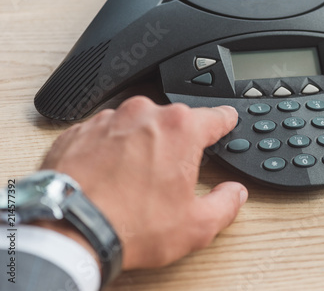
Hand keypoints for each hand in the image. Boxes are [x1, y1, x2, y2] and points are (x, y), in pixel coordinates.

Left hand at [39, 96, 247, 269]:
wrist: (68, 229)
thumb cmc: (129, 224)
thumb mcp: (195, 225)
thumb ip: (225, 204)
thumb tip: (234, 194)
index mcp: (180, 130)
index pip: (215, 116)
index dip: (225, 121)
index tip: (226, 121)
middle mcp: (144, 114)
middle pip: (175, 122)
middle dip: (178, 142)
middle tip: (172, 175)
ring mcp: (110, 119)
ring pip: (139, 126)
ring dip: (143, 145)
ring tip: (136, 181)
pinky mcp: (81, 130)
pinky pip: (108, 134)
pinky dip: (113, 149)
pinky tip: (112, 176)